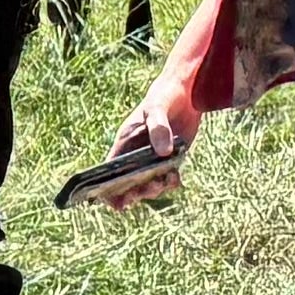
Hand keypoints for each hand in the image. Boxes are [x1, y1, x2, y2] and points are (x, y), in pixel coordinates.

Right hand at [79, 102, 193, 210]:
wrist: (185, 92)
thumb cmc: (163, 97)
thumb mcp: (157, 108)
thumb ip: (158, 128)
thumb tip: (162, 153)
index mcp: (124, 143)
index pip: (110, 170)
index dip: (108, 190)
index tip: (116, 203)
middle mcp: (135, 154)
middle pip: (129, 184)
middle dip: (138, 192)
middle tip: (152, 186)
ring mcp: (152, 159)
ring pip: (148, 184)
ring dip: (156, 189)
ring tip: (168, 180)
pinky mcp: (170, 160)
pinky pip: (166, 179)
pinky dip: (171, 183)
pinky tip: (176, 179)